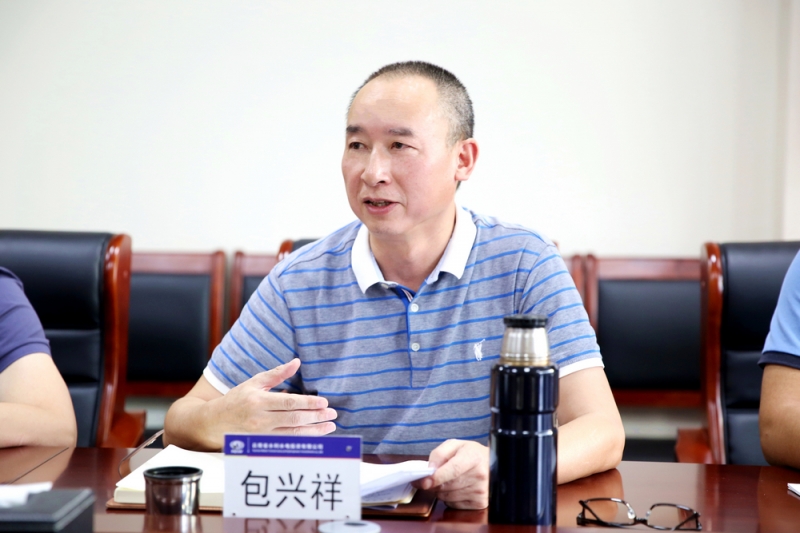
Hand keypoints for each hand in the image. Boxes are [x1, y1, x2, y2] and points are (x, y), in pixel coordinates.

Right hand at [209, 358, 336, 435]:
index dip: (308, 403)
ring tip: (330, 426)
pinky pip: (286, 443)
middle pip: (293, 420)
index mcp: (259, 401)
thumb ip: (277, 374)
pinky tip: (315, 436)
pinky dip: (302, 440)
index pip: (289, 403)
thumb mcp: (254, 382)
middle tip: (333, 414)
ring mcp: (261, 435)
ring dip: (314, 431)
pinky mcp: (262, 445)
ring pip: (292, 435)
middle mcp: (260, 419)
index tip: (324, 402)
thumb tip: (297, 362)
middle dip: (316, 417)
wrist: (214, 422)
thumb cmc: (236, 399)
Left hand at [414, 439, 488, 509]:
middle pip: (447, 486)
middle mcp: (480, 475)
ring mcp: (481, 491)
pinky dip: (449, 499)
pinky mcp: (480, 503)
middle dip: (434, 484)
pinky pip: (454, 505)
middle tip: (432, 478)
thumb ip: (439, 454)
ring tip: (448, 480)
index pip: (453, 470)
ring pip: (447, 497)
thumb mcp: (455, 445)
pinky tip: (456, 489)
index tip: (424, 481)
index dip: (437, 477)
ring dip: (441, 491)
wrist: (492, 464)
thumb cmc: (471, 454)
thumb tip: (429, 470)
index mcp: (473, 457)